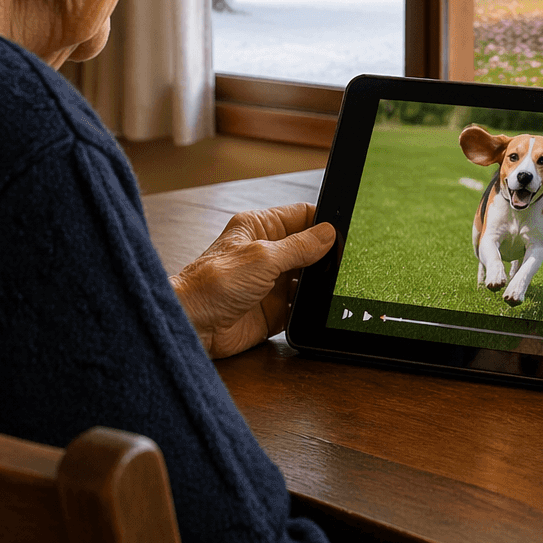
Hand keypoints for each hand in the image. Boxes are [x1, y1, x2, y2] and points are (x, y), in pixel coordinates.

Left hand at [170, 203, 335, 358]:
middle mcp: (267, 253)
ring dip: (320, 283)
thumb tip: (328, 233)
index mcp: (259, 228)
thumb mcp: (262, 258)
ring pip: (308, 278)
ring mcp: (271, 282)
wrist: (193, 326)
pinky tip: (322, 306)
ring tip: (338, 284)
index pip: (301, 215)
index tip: (347, 228)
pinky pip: (301, 306)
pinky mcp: (274, 310)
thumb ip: (299, 246)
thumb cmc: (211, 284)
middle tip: (348, 259)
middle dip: (327, 254)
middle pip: (309, 248)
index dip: (324, 220)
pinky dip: (312, 308)